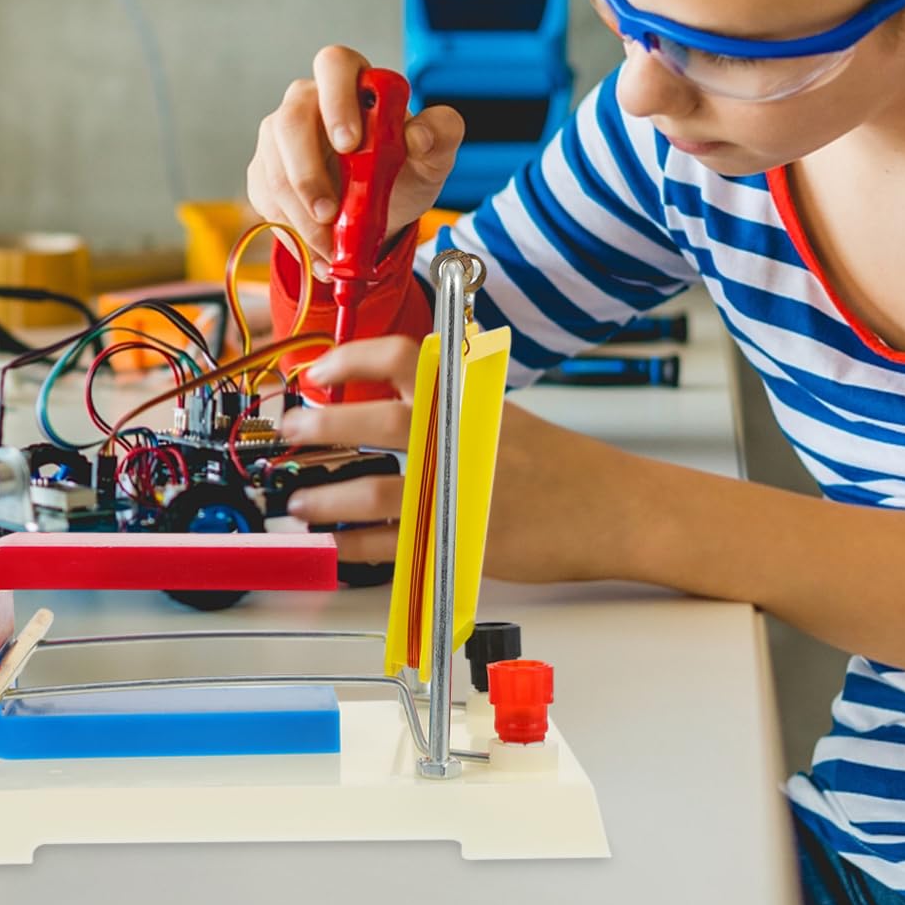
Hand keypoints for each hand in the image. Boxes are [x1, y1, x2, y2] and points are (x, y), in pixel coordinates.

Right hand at [247, 45, 464, 276]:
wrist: (381, 214)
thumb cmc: (404, 172)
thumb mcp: (434, 158)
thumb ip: (441, 136)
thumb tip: (419, 135)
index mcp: (353, 84)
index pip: (334, 65)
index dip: (337, 100)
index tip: (350, 144)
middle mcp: (308, 102)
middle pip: (289, 122)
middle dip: (307, 174)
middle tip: (330, 214)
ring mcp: (279, 138)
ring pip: (274, 169)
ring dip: (300, 215)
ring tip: (331, 247)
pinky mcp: (265, 173)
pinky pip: (266, 200)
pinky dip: (291, 232)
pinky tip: (318, 251)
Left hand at [281, 334, 644, 578]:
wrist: (614, 509)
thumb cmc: (560, 465)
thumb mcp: (500, 413)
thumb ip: (445, 405)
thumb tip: (378, 405)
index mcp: (469, 397)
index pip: (400, 357)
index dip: (349, 359)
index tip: (316, 372)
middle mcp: (461, 437)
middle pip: (372, 424)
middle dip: (319, 429)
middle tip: (289, 433)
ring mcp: (460, 491)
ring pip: (373, 493)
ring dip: (326, 498)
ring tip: (300, 502)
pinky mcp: (462, 539)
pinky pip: (394, 546)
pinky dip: (358, 547)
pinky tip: (339, 545)